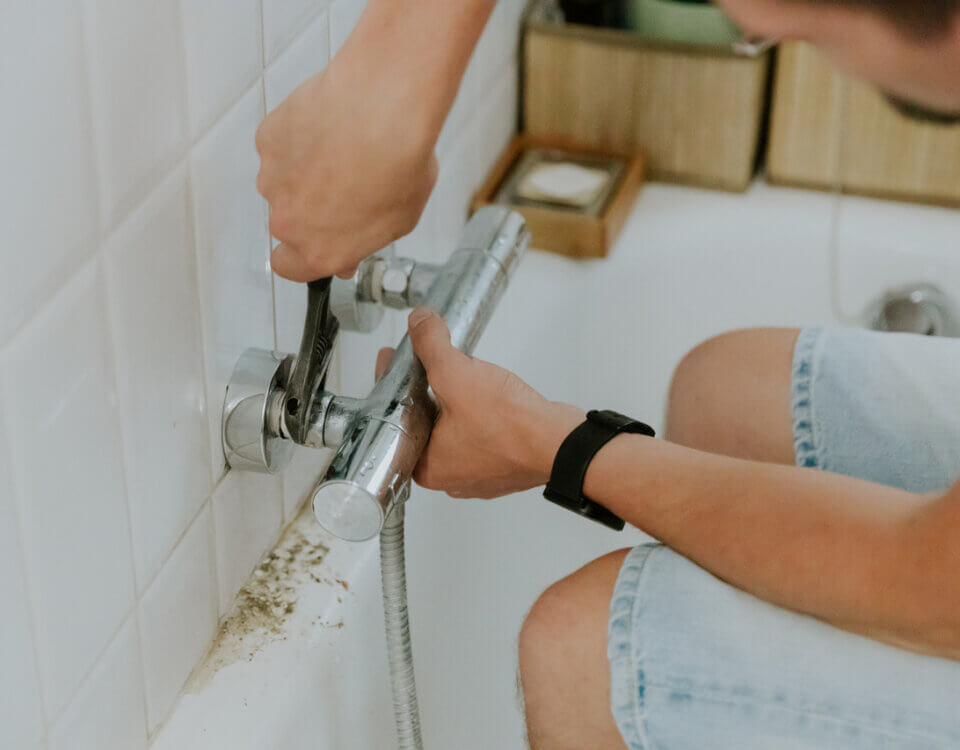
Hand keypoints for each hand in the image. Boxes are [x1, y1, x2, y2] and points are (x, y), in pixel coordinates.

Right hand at [256, 43, 437, 280]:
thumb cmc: (397, 164)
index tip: (313, 243)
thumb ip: (364, 240)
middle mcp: (288, 221)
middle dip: (309, 208)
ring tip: (341, 151)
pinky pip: (280, 145)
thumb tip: (351, 248)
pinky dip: (298, 139)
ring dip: (304, 171)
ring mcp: (272, 178)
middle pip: (288, 222)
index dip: (300, 255)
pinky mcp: (267, 140)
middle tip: (343, 186)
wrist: (381, 109)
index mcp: (320, 250)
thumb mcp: (398, 221)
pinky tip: (328, 129)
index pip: (290, 267)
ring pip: (282, 181)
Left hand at [375, 309, 584, 498]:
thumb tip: (419, 322)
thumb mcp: (458, 375)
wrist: (560, 444)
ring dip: (452, 402)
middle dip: (422, 392)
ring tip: (454, 375)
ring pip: (453, 431)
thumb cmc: (511, 427)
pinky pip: (481, 435)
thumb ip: (432, 346)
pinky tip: (484, 395)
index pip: (395, 419)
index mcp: (427, 466)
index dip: (391, 384)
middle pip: (423, 425)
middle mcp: (451, 476)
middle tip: (420, 364)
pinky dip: (478, 414)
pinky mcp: (504, 464)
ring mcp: (480, 473)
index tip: (391, 362)